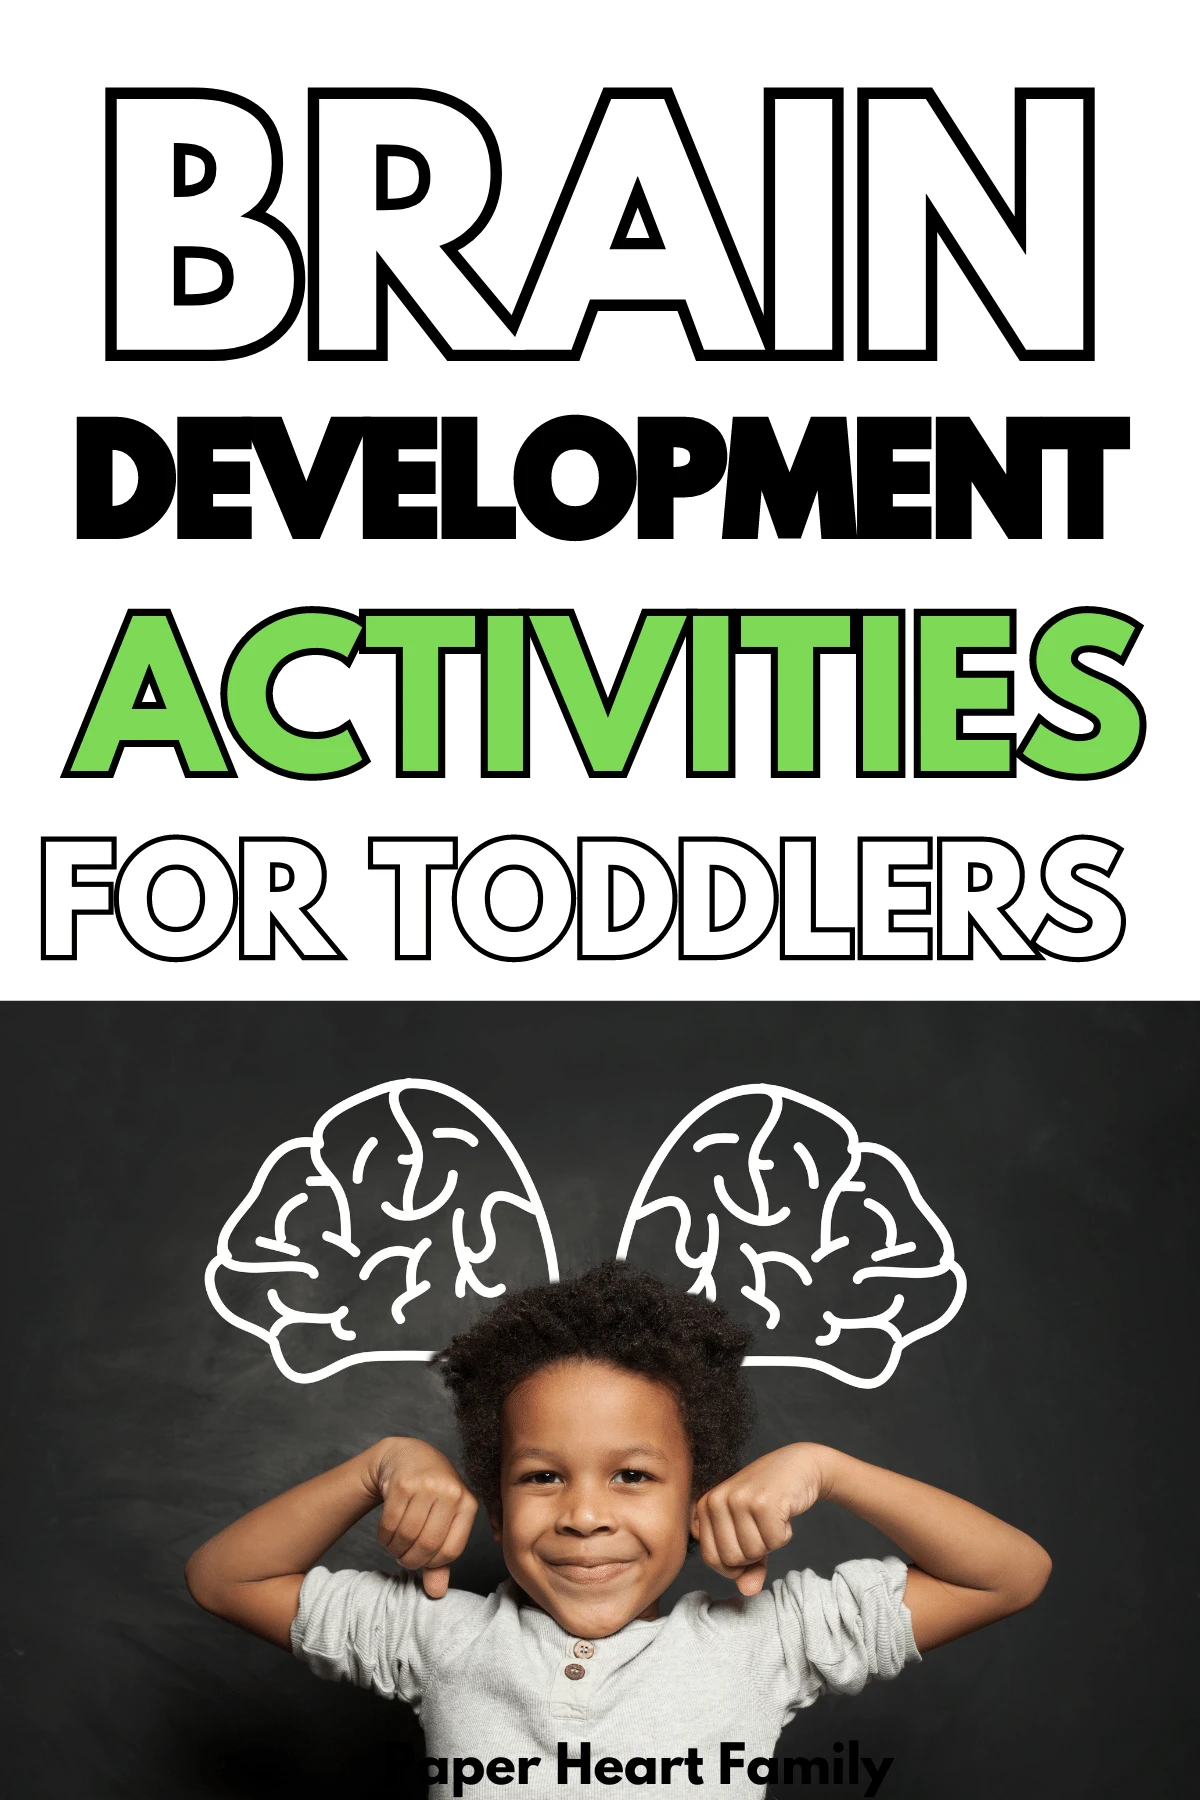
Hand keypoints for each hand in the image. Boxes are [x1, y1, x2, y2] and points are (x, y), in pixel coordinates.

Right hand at [363, 1437, 477, 1597]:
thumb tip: (436, 1594)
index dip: (432, 1564)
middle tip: (403, 1557)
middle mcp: (451, 1491)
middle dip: (410, 1560)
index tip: (421, 1561)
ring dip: (395, 1549)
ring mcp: (427, 1485)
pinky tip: (387, 1532)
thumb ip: (440, 1559)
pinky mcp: (402, 1483)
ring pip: (407, 1536)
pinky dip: (384, 1537)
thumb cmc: (429, 1493)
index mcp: (468, 1503)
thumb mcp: (442, 1520)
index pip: (451, 1551)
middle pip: (428, 1545)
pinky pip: (390, 1524)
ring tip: (395, 1544)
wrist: (407, 1455)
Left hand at [692, 1443, 829, 1595]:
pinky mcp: (764, 1501)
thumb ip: (746, 1566)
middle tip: (762, 1529)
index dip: (735, 1564)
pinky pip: (774, 1542)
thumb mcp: (749, 1533)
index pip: (712, 1559)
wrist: (796, 1466)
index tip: (748, 1545)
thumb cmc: (768, 1502)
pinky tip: (784, 1513)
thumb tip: (747, 1591)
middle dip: (754, 1554)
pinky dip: (784, 1534)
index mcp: (705, 1506)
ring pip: (753, 1552)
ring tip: (772, 1518)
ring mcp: (739, 1499)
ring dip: (770, 1542)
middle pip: (732, 1559)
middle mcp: (717, 1500)